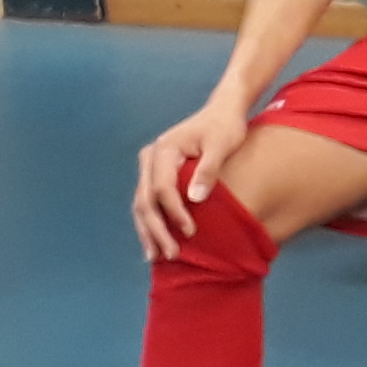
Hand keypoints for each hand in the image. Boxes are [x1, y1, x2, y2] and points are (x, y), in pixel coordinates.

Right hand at [134, 99, 248, 260]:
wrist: (222, 110)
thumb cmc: (224, 126)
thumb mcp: (221, 145)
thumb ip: (208, 170)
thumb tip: (196, 199)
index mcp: (163, 150)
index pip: (163, 188)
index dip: (175, 212)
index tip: (191, 231)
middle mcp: (150, 158)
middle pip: (146, 199)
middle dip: (156, 229)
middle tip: (171, 253)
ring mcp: (149, 166)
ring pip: (142, 203)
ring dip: (149, 231)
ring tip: (157, 256)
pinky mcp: (155, 174)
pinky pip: (148, 201)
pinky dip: (150, 222)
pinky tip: (154, 242)